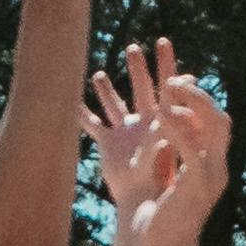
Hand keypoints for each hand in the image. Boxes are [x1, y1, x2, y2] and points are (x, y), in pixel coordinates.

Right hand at [86, 38, 179, 208]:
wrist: (141, 204)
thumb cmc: (158, 180)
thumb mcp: (165, 147)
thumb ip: (167, 121)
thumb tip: (177, 100)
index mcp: (161, 121)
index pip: (167, 86)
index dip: (167, 64)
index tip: (165, 42)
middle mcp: (143, 123)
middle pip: (140, 88)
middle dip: (138, 68)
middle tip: (134, 46)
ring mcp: (124, 133)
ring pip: (113, 104)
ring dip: (106, 89)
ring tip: (98, 74)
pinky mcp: (108, 145)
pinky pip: (92, 124)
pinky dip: (80, 113)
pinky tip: (68, 102)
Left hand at [127, 69, 231, 245]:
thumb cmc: (161, 218)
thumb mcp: (171, 180)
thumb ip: (177, 157)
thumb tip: (170, 131)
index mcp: (213, 166)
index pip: (217, 123)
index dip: (199, 102)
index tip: (176, 87)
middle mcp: (217, 168)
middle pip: (220, 119)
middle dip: (198, 96)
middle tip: (173, 81)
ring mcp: (211, 176)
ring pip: (213, 127)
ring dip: (191, 103)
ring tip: (168, 89)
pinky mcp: (196, 185)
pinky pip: (191, 147)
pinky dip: (178, 127)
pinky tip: (161, 114)